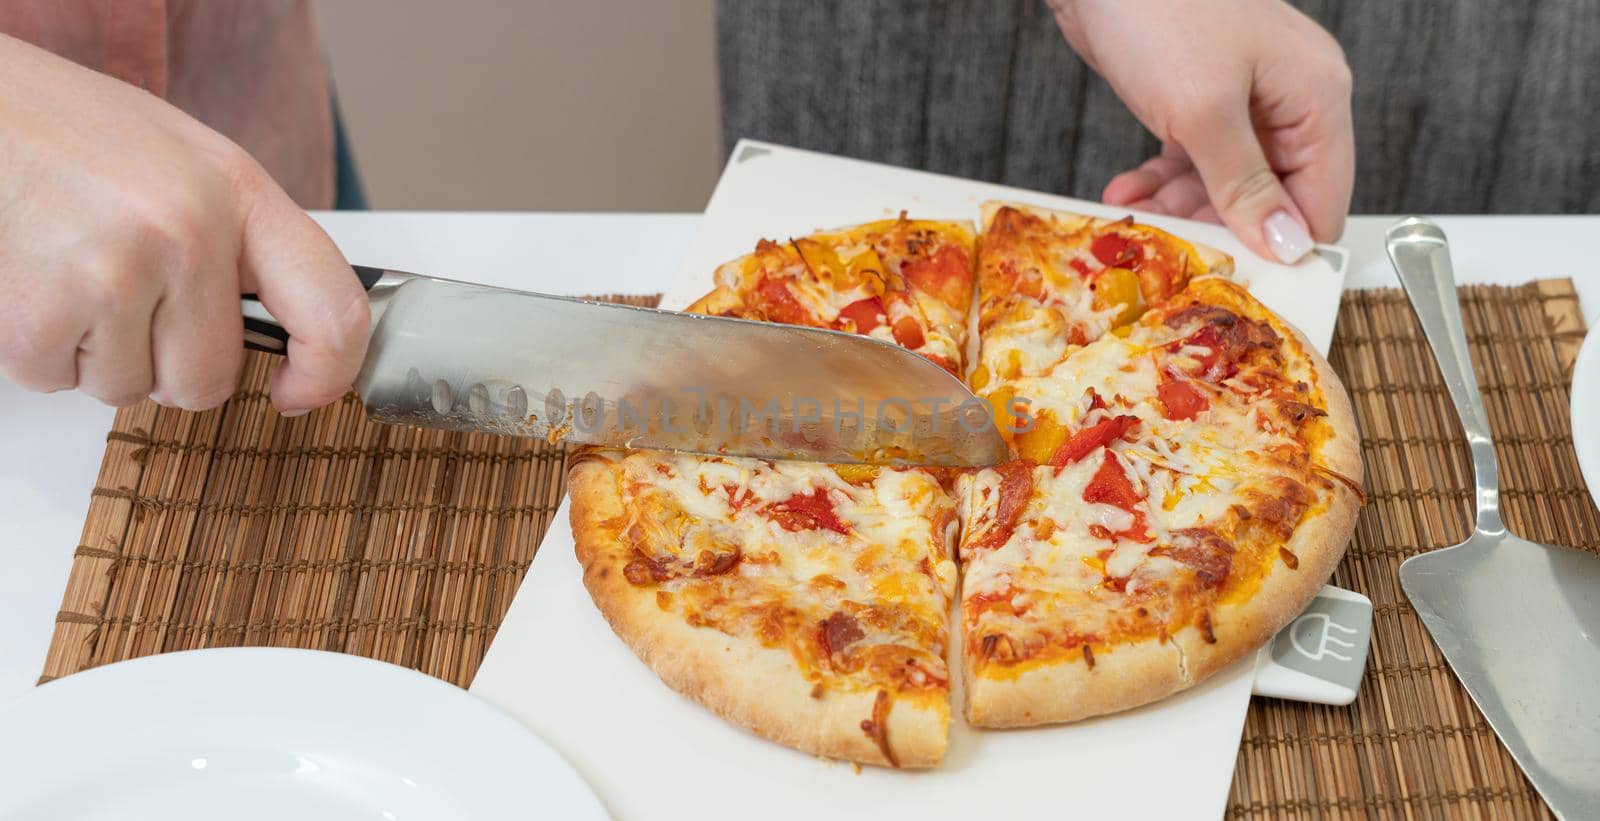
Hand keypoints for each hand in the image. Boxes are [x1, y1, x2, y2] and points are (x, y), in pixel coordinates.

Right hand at [0, 35, 368, 413]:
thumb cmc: (72, 132)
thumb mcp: (190, 166)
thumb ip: (244, 244)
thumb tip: (292, 331)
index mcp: (238, 193)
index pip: (331, 309)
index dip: (327, 373)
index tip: (301, 391)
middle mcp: (187, 233)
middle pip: (211, 379)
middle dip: (170, 364)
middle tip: (133, 300)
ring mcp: (116, 274)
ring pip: (131, 389)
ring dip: (100, 354)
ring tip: (78, 276)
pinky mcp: (43, 313)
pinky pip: (60, 382)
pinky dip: (45, 351)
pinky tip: (40, 285)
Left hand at [1050, 0, 1353, 262]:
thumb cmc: (1160, 12)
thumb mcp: (1203, 111)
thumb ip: (1246, 184)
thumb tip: (1291, 245)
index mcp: (1315, 96)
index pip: (1325, 197)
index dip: (1289, 245)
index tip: (1245, 278)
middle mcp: (1288, 99)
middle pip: (1274, 196)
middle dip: (1223, 226)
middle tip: (1178, 251)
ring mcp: (1243, 98)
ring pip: (1226, 183)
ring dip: (1182, 207)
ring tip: (1142, 220)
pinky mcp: (1198, 98)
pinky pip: (1192, 160)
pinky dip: (1160, 180)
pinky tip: (1126, 193)